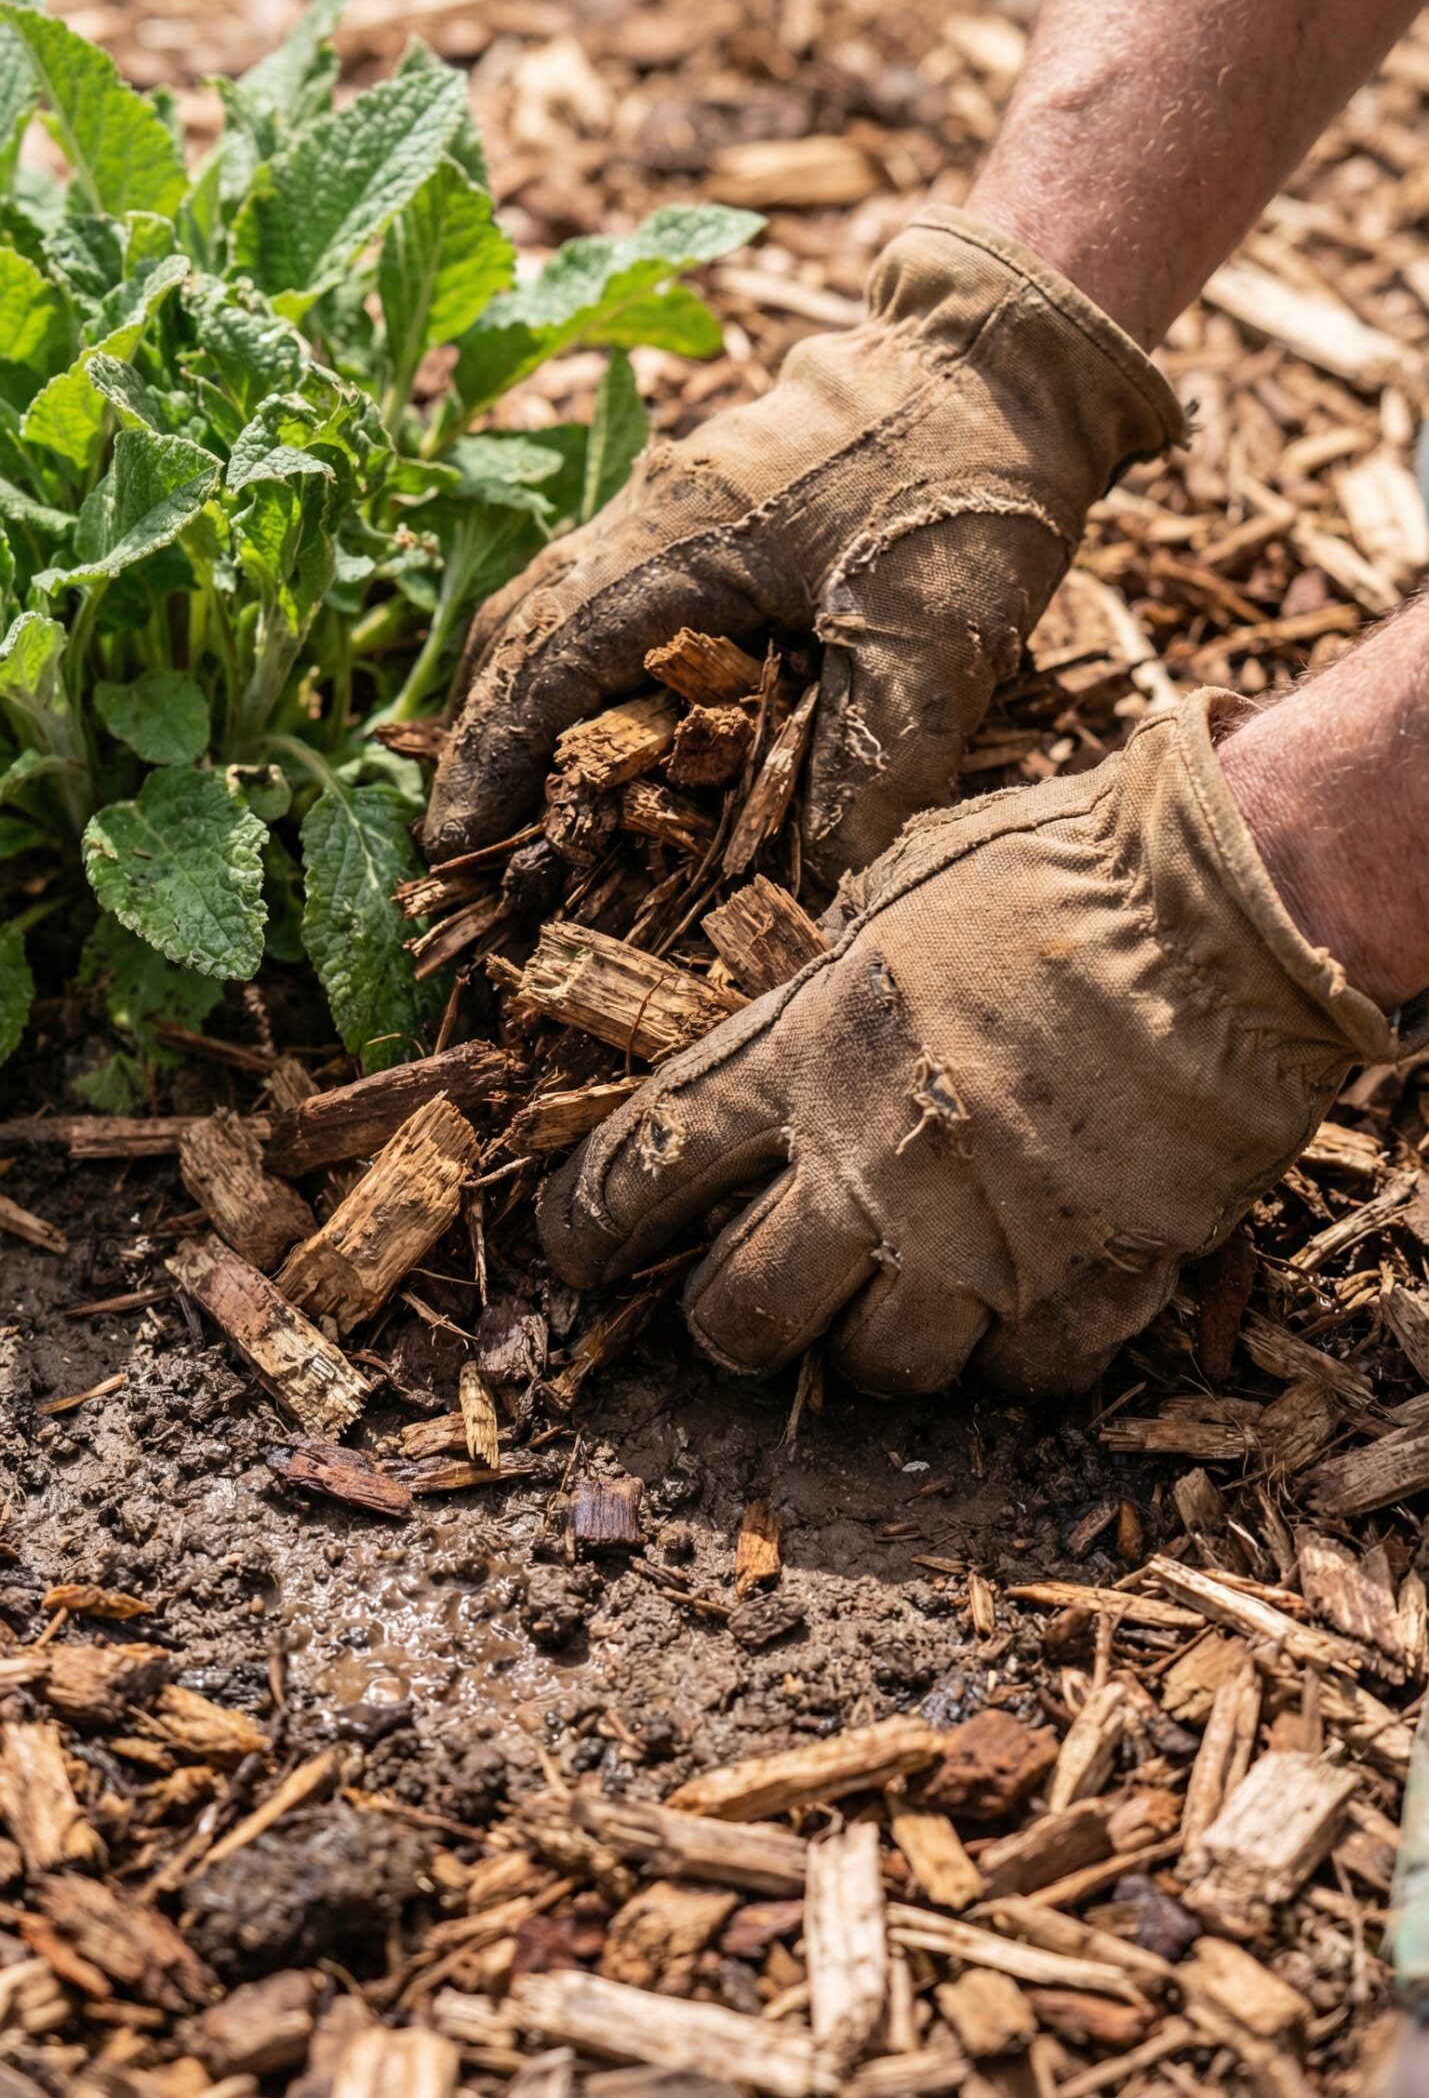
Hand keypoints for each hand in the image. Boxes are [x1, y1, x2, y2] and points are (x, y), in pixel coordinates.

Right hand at [424, 213, 1180, 884]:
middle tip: (475, 843)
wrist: (1008, 357)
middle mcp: (646, 518)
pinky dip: (587, 666)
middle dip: (488, 741)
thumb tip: (834, 884)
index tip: (455, 851)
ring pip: (557, 609)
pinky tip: (619, 724)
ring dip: (530, 701)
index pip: (540, 668)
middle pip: (519, 635)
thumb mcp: (936, 642)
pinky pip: (609, 594)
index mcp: (672, 543)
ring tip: (528, 798)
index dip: (492, 766)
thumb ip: (879, 769)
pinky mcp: (712, 512)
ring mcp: (673, 507)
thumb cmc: (969, 481)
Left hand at [540, 693, 1397, 1396]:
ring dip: (866, 1346)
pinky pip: (1014, 1377)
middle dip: (724, 1320)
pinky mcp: (1083, 1288)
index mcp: (800, 1054)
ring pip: (871, 1371)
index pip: (646, 1170)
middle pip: (740, 1315)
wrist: (1225, 916)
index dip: (591, 1226)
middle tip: (742, 1299)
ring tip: (889, 1303)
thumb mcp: (897, 889)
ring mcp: (976, 1244)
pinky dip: (1008, 1353)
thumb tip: (808, 1001)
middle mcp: (866, 1167)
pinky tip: (1017, 1299)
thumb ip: (832, 974)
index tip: (577, 1250)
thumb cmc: (1060, 867)